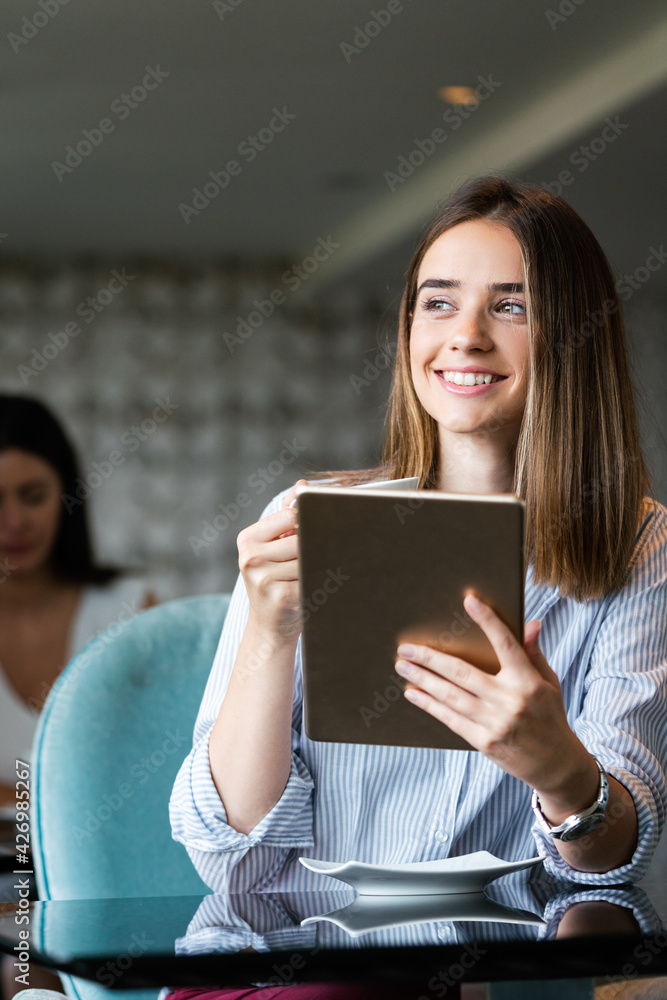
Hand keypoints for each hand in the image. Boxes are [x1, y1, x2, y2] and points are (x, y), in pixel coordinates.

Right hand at [236, 479, 307, 644]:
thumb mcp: (275, 547)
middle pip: (302, 538)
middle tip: (321, 556)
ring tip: (315, 574)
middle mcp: (250, 558)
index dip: (308, 523)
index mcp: (247, 540)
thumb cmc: (276, 582)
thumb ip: (287, 516)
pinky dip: (321, 581)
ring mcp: (263, 579)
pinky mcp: (281, 597)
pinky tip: (315, 588)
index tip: (316, 532)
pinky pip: (313, 578)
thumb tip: (302, 486)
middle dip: (315, 546)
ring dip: (319, 564)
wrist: (271, 626)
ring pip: (309, 557)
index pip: (291, 516)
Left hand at [394, 594, 596, 808]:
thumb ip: (533, 653)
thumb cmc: (549, 716)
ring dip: (423, 678)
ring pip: (450, 695)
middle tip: (406, 647)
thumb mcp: (549, 683)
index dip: (488, 621)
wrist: (556, 765)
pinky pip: (450, 718)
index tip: (469, 600)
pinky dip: (429, 704)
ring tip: (402, 665)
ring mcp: (495, 722)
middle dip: (431, 658)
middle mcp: (510, 700)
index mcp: (528, 681)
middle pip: (462, 672)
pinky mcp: (484, 741)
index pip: (506, 644)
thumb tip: (530, 622)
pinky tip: (413, 692)